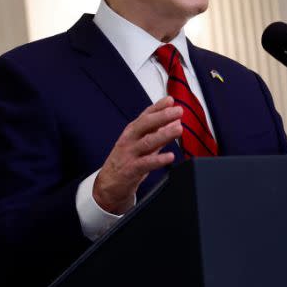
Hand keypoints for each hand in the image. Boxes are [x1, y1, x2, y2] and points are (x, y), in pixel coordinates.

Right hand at [94, 97, 182, 213]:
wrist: (108, 185)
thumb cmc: (126, 162)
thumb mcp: (142, 144)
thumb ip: (159, 133)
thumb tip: (176, 121)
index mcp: (132, 132)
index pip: (146, 115)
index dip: (158, 107)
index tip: (170, 100)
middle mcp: (130, 140)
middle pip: (145, 125)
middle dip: (162, 116)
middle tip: (178, 111)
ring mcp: (129, 154)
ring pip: (147, 142)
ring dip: (164, 135)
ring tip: (178, 129)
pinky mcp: (131, 170)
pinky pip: (146, 164)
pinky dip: (158, 160)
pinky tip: (170, 156)